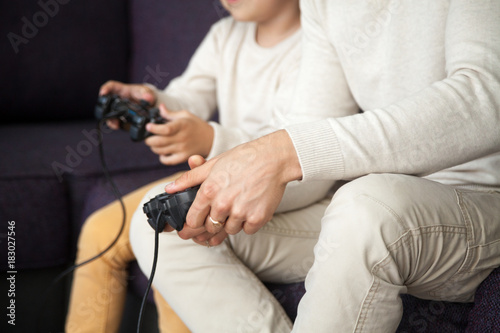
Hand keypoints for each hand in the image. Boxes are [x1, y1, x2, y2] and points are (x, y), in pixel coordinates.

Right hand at [99, 80, 155, 128]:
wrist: (150, 105)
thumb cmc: (145, 94)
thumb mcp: (146, 92)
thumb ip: (147, 95)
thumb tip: (148, 98)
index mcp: (122, 90)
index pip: (111, 86)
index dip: (105, 88)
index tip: (103, 93)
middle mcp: (117, 100)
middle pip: (106, 102)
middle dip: (104, 108)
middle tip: (106, 112)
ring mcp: (118, 110)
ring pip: (108, 114)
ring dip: (109, 118)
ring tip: (114, 123)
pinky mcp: (121, 119)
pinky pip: (115, 122)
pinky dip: (114, 125)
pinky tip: (117, 126)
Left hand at [144, 104, 213, 164]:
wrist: (211, 139)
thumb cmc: (196, 126)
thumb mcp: (186, 115)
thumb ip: (171, 113)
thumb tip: (160, 107)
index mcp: (182, 125)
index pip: (166, 129)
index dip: (154, 128)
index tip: (148, 126)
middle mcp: (182, 138)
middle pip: (159, 142)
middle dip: (149, 140)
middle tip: (148, 137)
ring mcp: (183, 149)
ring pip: (161, 151)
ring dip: (154, 148)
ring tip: (154, 144)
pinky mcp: (183, 158)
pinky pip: (167, 160)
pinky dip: (162, 157)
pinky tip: (163, 152)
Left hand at [167, 130, 302, 243]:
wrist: (274, 158)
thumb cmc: (243, 159)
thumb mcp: (213, 165)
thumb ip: (190, 178)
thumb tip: (169, 189)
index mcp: (209, 191)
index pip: (192, 220)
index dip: (192, 223)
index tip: (195, 224)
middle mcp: (223, 204)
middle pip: (210, 228)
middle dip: (213, 223)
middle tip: (223, 211)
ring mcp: (240, 212)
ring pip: (229, 230)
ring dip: (232, 222)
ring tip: (239, 204)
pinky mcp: (257, 218)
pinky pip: (247, 230)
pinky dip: (248, 223)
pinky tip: (250, 207)